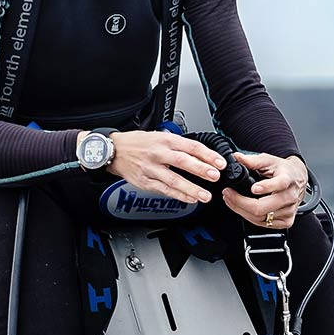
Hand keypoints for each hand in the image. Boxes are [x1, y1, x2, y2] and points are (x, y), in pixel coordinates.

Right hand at [104, 130, 229, 204]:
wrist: (114, 151)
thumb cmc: (138, 143)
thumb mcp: (159, 135)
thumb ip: (178, 144)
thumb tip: (201, 154)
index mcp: (165, 140)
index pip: (190, 146)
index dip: (206, 154)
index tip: (219, 162)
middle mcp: (158, 153)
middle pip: (182, 161)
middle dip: (200, 169)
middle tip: (214, 176)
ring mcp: (151, 169)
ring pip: (173, 180)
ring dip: (191, 188)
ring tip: (205, 195)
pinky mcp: (145, 181)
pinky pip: (163, 190)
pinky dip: (177, 195)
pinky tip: (189, 199)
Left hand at [221, 153, 307, 228]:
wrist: (297, 179)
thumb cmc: (283, 170)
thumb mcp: (268, 160)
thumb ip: (252, 160)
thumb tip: (238, 157)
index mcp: (287, 179)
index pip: (279, 184)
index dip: (266, 187)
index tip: (253, 188)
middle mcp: (290, 196)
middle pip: (263, 207)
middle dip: (240, 202)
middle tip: (227, 193)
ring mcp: (288, 211)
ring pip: (260, 217)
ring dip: (240, 210)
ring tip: (230, 199)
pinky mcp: (286, 221)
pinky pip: (263, 224)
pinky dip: (248, 217)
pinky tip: (241, 208)